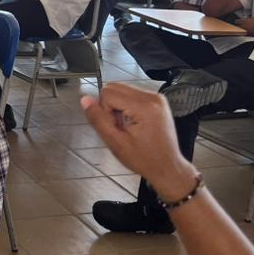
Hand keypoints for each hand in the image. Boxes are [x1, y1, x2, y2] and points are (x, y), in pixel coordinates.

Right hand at [81, 83, 198, 198]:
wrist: (167, 167)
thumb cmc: (144, 159)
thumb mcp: (115, 143)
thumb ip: (98, 119)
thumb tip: (85, 100)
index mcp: (144, 107)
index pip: (107, 93)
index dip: (104, 111)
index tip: (115, 127)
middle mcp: (152, 97)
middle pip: (114, 87)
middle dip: (110, 106)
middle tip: (120, 127)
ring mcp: (157, 97)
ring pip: (122, 89)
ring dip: (118, 106)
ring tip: (128, 126)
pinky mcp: (158, 100)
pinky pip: (132, 94)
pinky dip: (127, 106)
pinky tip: (134, 123)